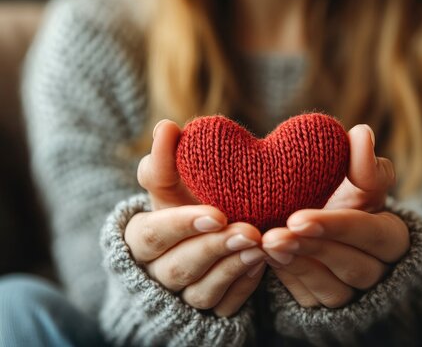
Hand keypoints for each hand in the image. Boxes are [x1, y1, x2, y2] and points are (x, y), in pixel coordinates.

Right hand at [125, 120, 266, 316]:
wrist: (203, 240)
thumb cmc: (184, 205)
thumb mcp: (173, 185)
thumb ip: (166, 159)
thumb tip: (166, 127)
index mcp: (143, 238)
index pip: (150, 236)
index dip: (181, 225)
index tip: (217, 212)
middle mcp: (157, 272)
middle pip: (177, 268)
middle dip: (213, 249)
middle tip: (248, 230)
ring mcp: (182, 297)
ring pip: (201, 293)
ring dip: (232, 268)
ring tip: (260, 246)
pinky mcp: (208, 311)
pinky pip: (225, 307)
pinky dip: (244, 286)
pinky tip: (262, 264)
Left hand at [262, 125, 409, 307]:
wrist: (322, 232)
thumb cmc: (344, 199)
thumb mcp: (357, 182)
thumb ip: (362, 162)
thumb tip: (361, 133)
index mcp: (391, 236)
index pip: (372, 234)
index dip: (337, 227)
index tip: (298, 217)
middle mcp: (378, 270)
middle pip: (352, 265)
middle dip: (312, 249)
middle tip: (275, 234)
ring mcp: (353, 294)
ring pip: (331, 289)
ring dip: (296, 266)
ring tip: (266, 245)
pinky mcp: (326, 306)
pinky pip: (309, 300)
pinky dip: (287, 279)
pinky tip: (265, 259)